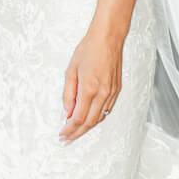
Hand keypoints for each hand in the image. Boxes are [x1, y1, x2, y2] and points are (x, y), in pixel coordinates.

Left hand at [60, 27, 122, 142]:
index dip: (69, 129)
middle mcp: (103, 94)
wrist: (108, 38)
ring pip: (99, 118)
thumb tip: (67, 112)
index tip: (62, 135)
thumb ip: (68, 94)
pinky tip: (89, 118)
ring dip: (87, 127)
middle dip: (77, 134)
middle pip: (90, 123)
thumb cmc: (89, 49)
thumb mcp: (70, 70)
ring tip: (75, 132)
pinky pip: (106, 110)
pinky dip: (97, 117)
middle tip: (67, 139)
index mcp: (89, 89)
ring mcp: (112, 93)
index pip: (78, 118)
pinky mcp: (117, 90)